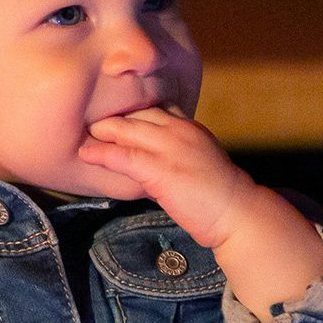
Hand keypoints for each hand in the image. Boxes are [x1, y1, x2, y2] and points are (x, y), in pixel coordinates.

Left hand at [81, 107, 322, 320]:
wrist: (239, 214)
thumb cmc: (219, 197)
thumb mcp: (198, 164)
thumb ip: (176, 155)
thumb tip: (151, 161)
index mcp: (190, 127)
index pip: (154, 108)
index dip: (131, 110)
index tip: (111, 113)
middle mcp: (180, 130)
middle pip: (136, 113)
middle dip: (112, 116)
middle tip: (89, 121)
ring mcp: (171, 147)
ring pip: (127, 129)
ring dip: (102, 131)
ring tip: (83, 134)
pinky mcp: (161, 169)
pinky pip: (124, 156)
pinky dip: (101, 153)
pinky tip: (86, 154)